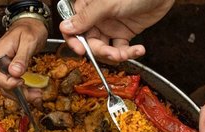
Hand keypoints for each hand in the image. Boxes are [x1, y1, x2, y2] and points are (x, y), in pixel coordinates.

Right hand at [0, 19, 47, 90]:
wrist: (31, 24)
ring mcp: (1, 65)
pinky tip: (32, 92)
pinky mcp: (8, 69)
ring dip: (20, 94)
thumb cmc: (30, 29)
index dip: (7, 83)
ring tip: (36, 96)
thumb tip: (15, 73)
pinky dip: (21, 90)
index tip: (21, 83)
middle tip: (34, 96)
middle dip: (17, 93)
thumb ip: (21, 57)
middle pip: (1, 83)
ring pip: (6, 86)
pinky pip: (11, 83)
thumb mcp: (29, 41)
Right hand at [58, 0, 172, 62]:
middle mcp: (96, 19)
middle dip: (101, 51)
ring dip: (116, 55)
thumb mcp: (107, 3)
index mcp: (87, 8)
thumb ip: (86, 17)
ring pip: (105, 48)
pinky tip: (138, 49)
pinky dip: (129, 53)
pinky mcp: (124, 33)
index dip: (74, 41)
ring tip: (128, 53)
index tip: (82, 51)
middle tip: (113, 54)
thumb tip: (65, 27)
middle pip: (90, 43)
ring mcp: (110, 27)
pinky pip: (121, 48)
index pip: (72, 28)